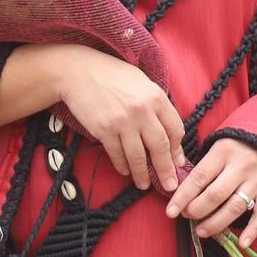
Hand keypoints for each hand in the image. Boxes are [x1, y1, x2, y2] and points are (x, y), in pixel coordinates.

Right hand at [37, 44, 185, 191]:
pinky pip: (116, 154)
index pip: (175, 129)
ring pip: (138, 155)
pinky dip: (122, 165)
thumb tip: (169, 131)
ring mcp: (123, 122)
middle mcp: (142, 111)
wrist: (78, 71)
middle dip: (166, 169)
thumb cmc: (113, 75)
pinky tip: (126, 172)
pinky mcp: (104, 130)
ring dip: (142, 174)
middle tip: (170, 185)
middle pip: (160, 147)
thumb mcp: (142, 83)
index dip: (178, 149)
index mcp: (157, 98)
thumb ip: (157, 104)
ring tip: (145, 185)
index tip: (178, 162)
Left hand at [165, 139, 256, 245]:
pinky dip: (253, 230)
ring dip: (216, 223)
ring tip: (202, 231)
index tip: (170, 211)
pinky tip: (242, 244)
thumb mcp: (219, 145)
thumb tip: (181, 191)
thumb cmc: (240, 144)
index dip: (183, 196)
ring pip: (235, 207)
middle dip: (196, 210)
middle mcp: (241, 167)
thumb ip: (203, 166)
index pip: (199, 178)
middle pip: (215, 195)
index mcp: (223, 152)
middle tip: (187, 216)